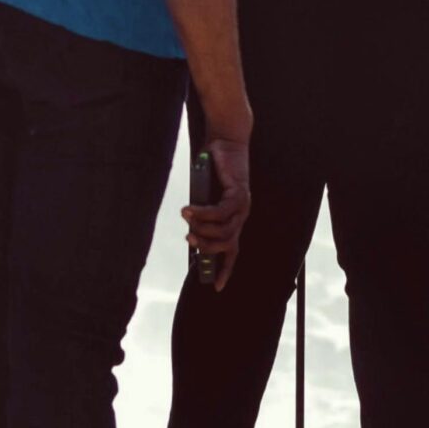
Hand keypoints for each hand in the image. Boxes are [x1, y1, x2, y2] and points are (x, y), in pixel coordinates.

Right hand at [181, 136, 250, 291]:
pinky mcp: (239, 193)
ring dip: (202, 229)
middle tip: (189, 240)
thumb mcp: (203, 195)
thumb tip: (190, 230)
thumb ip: (200, 213)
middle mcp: (241, 216)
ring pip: (223, 231)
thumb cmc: (212, 168)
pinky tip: (188, 209)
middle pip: (228, 246)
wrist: (225, 140)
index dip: (225, 269)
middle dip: (208, 249)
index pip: (232, 251)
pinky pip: (220, 212)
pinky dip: (202, 213)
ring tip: (186, 219)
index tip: (216, 287)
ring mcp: (243, 206)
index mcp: (234, 219)